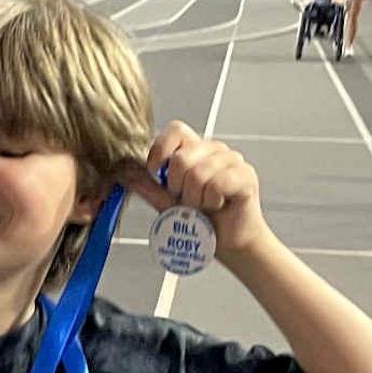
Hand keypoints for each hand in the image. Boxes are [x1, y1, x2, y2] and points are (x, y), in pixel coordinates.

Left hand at [125, 121, 272, 260]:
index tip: (157, 174)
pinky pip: (217, 184)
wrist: (225, 243)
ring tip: (203, 206)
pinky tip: (218, 205)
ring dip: (195, 199)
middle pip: (181, 157)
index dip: (160, 150)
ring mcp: (232, 160)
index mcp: (193, 150)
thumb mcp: (165, 202)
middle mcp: (214, 150)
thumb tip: (125, 172)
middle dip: (177, 187)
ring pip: (198, 173)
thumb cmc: (199, 221)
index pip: (175, 130)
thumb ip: (148, 186)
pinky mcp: (246, 175)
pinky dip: (211, 201)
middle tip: (187, 201)